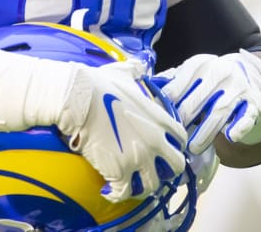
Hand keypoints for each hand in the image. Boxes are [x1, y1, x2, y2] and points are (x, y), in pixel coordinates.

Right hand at [56, 58, 187, 202]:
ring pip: (154, 185)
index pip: (181, 139)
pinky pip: (126, 193)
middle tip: (153, 171)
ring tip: (132, 184)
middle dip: (167, 170)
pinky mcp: (119, 171)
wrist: (79, 99)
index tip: (165, 150)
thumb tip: (138, 65)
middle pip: (177, 166)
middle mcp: (155, 141)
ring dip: (143, 186)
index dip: (174, 146)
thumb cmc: (99, 83)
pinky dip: (118, 194)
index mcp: (159, 119)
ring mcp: (139, 158)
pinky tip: (110, 191)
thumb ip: (136, 71)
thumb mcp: (125, 73)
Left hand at [156, 51, 260, 154]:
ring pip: (219, 111)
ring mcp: (239, 87)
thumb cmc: (213, 78)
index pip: (177, 87)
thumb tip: (146, 90)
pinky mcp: (255, 102)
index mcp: (199, 64)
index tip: (159, 124)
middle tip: (174, 140)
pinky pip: (246, 116)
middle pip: (195, 101)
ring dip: (205, 131)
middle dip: (183, 122)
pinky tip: (230, 136)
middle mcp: (219, 72)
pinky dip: (239, 126)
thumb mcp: (194, 73)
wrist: (253, 74)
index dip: (167, 108)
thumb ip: (172, 82)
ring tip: (193, 148)